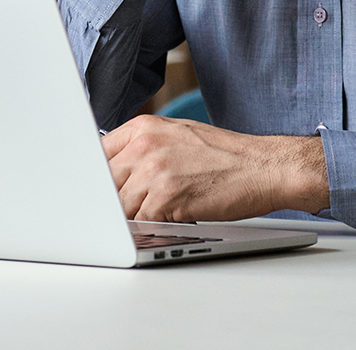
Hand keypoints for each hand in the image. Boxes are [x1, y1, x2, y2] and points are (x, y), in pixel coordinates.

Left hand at [102, 114, 328, 221]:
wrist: (263, 166)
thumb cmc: (224, 155)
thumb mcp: (176, 136)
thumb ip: (142, 148)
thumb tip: (110, 171)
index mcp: (142, 127)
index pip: (95, 155)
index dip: (94, 179)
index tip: (92, 193)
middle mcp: (144, 145)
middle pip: (103, 184)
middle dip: (111, 202)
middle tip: (124, 211)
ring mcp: (154, 171)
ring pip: (118, 207)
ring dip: (132, 218)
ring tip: (157, 214)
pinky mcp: (166, 198)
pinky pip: (139, 222)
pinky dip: (149, 228)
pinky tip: (168, 221)